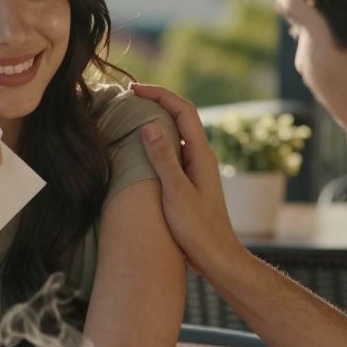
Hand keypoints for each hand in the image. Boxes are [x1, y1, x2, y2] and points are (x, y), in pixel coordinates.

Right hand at [131, 84, 247, 276]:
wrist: (216, 257)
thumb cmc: (198, 229)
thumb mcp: (176, 193)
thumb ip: (163, 159)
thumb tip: (149, 125)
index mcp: (202, 155)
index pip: (183, 110)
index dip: (159, 94)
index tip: (134, 89)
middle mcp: (201, 157)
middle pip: (181, 116)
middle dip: (158, 101)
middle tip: (130, 95)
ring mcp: (197, 168)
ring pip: (178, 133)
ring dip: (157, 118)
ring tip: (133, 114)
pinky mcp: (190, 180)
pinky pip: (174, 150)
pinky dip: (158, 139)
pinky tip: (142, 147)